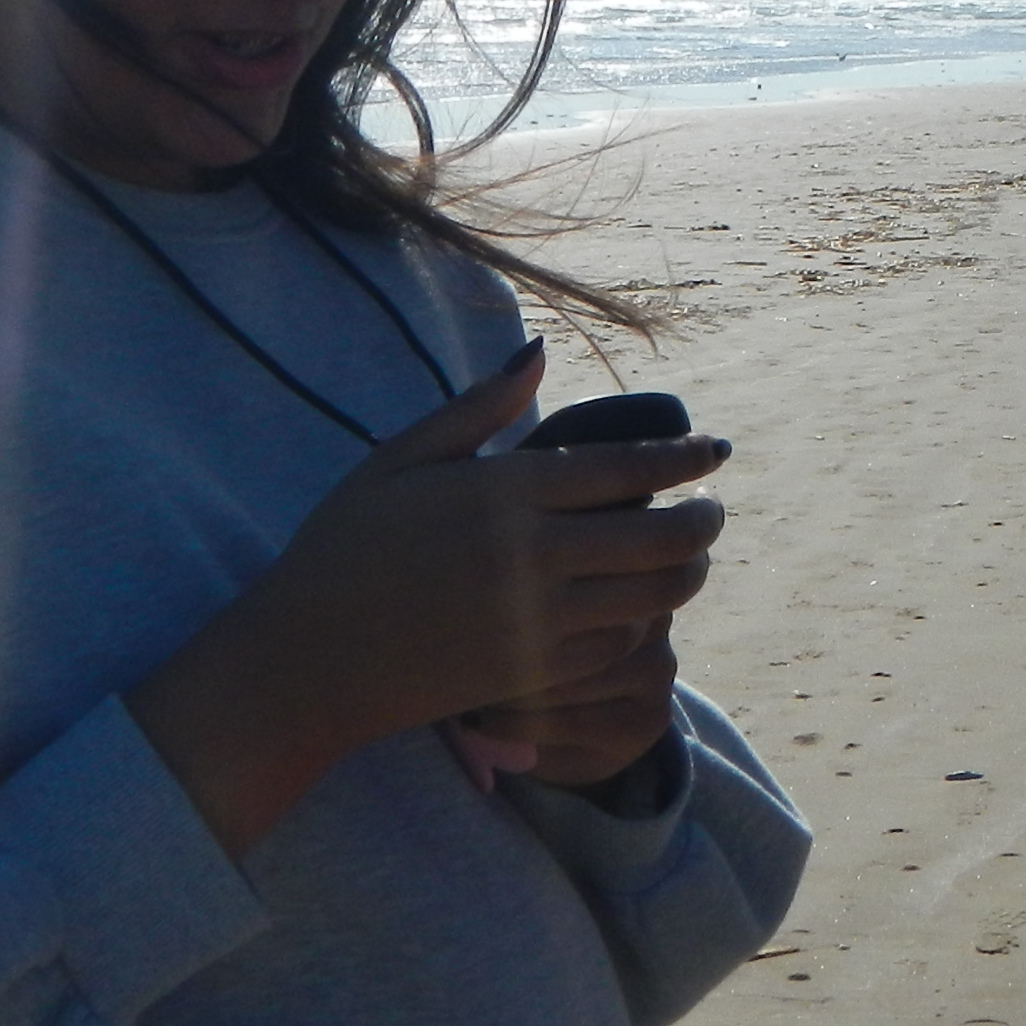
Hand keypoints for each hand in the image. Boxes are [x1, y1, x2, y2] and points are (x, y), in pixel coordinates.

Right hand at [131, 340, 726, 853]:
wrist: (308, 661)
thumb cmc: (344, 549)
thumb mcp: (397, 461)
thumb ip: (475, 409)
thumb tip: (539, 351)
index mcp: (502, 492)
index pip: (624, 468)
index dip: (683, 460)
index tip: (717, 451)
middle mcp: (531, 555)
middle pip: (657, 535)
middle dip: (702, 520)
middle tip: (714, 509)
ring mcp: (537, 621)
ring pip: (651, 595)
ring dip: (687, 573)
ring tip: (692, 556)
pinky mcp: (535, 673)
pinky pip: (618, 645)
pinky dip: (643, 624)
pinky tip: (642, 607)